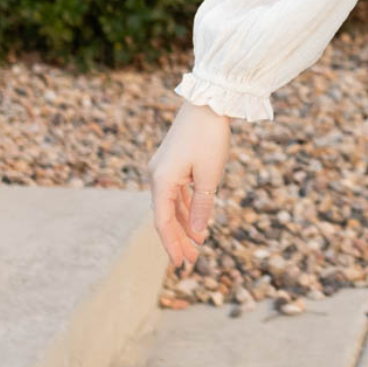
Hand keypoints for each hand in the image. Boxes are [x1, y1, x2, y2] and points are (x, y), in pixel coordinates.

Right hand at [147, 100, 231, 274]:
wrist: (208, 102)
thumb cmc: (210, 137)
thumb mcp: (210, 176)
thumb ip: (201, 206)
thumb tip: (195, 233)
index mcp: (162, 181)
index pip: (163, 222)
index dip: (171, 244)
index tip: (180, 264)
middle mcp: (157, 176)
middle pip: (165, 216)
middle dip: (178, 239)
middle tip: (190, 262)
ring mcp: (164, 170)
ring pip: (172, 206)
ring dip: (183, 225)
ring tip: (197, 246)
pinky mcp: (173, 164)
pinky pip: (177, 193)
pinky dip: (186, 208)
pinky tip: (196, 222)